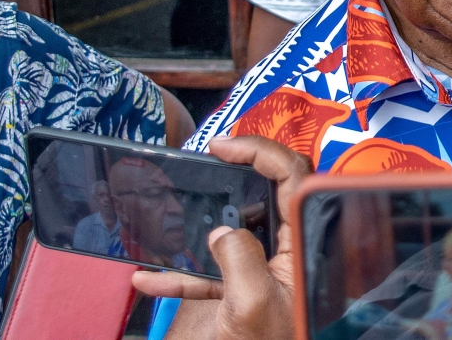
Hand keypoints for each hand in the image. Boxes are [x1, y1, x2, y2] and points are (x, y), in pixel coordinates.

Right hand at [132, 135, 312, 339]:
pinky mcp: (238, 296)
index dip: (260, 151)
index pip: (293, 177)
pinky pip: (208, 274)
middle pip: (265, 194)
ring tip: (169, 213)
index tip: (222, 147)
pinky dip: (178, 275)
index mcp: (303, 246)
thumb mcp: (252, 305)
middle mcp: (287, 252)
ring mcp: (262, 272)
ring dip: (196, 227)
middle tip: (205, 164)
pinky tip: (148, 280)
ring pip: (231, 232)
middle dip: (234, 177)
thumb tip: (223, 231)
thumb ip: (239, 258)